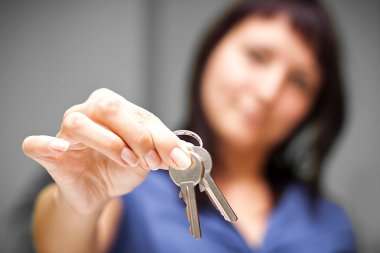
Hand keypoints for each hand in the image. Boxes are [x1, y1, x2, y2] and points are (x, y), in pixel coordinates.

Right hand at [22, 88, 191, 214]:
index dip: (162, 136)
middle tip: (151, 160)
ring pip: (79, 124)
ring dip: (108, 143)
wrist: (99, 190)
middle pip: (111, 109)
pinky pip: (37, 144)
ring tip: (128, 161)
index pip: (140, 114)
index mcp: (115, 106)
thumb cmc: (121, 168)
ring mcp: (65, 130)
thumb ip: (163, 152)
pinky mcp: (49, 153)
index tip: (178, 158)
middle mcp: (89, 111)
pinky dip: (46, 145)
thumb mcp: (148, 159)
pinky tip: (61, 150)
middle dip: (138, 136)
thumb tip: (187, 155)